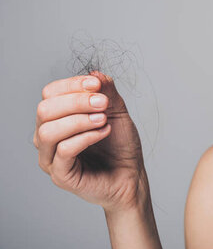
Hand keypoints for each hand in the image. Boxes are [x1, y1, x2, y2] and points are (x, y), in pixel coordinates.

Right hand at [34, 70, 147, 211]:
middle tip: (103, 103)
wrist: (132, 174)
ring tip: (104, 119)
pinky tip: (104, 132)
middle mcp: (47, 136)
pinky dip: (86, 137)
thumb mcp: (117, 111)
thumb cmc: (121, 144)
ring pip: (48, 131)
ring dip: (79, 120)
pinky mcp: (61, 175)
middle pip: (45, 109)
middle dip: (76, 101)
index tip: (97, 84)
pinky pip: (64, 151)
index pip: (50, 93)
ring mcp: (51, 157)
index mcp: (57, 118)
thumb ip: (106, 91)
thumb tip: (95, 73)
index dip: (72, 84)